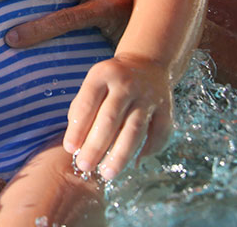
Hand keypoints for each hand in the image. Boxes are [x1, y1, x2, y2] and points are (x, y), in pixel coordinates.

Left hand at [62, 54, 173, 179]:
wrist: (147, 63)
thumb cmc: (110, 82)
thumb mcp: (93, 84)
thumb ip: (81, 109)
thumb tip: (75, 144)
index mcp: (103, 74)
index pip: (87, 104)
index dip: (77, 128)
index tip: (70, 149)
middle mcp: (126, 83)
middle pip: (110, 119)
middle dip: (95, 146)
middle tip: (85, 166)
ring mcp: (148, 95)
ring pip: (134, 129)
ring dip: (120, 155)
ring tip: (107, 173)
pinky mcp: (166, 107)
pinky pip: (159, 132)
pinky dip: (149, 149)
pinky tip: (135, 162)